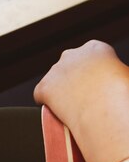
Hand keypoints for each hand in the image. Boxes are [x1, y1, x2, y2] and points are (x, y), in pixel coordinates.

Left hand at [34, 40, 128, 161]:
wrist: (106, 113)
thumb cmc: (123, 97)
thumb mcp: (127, 76)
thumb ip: (117, 73)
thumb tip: (116, 77)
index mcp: (96, 48)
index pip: (94, 56)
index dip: (98, 73)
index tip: (102, 86)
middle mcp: (72, 54)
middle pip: (73, 64)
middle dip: (78, 77)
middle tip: (88, 97)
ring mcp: (56, 70)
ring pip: (56, 79)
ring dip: (62, 89)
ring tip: (75, 107)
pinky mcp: (44, 87)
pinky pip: (41, 94)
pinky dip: (47, 102)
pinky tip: (55, 111)